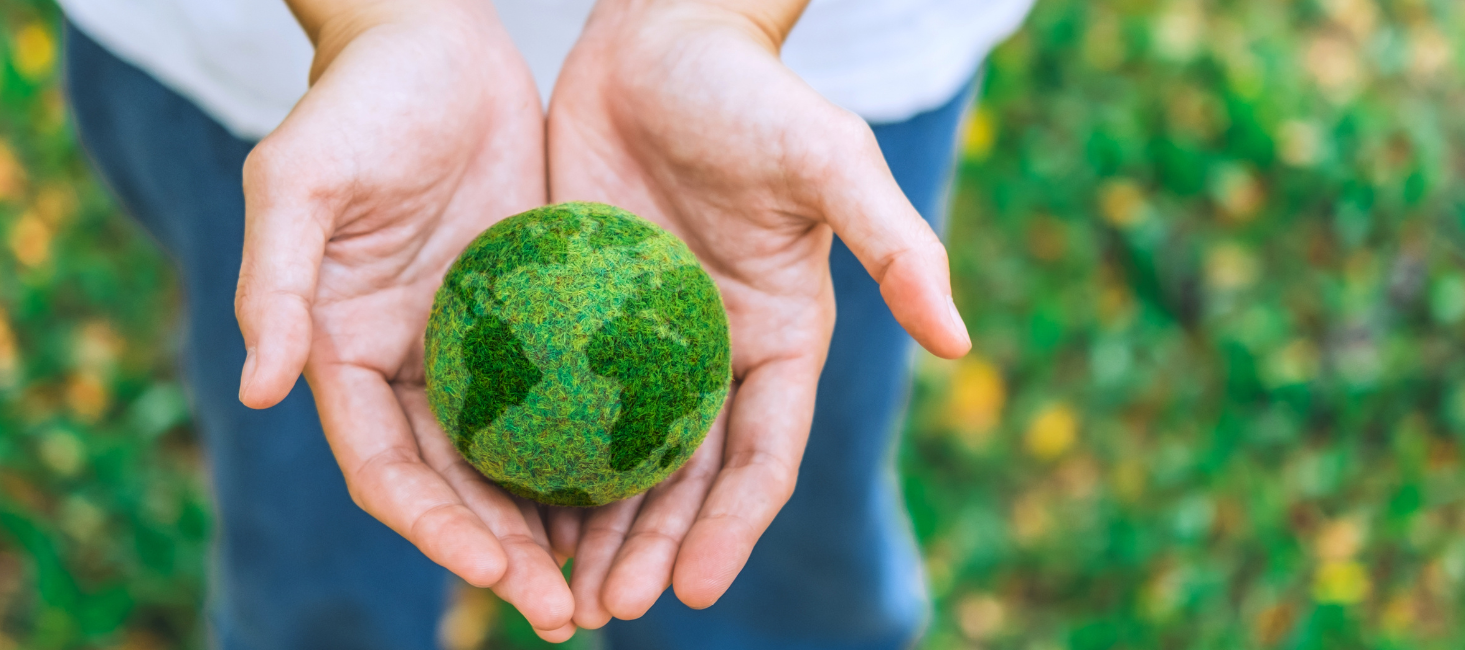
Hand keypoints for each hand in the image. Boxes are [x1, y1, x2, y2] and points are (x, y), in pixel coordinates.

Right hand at [234, 0, 574, 640]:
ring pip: (517, 461)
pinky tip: (646, 494)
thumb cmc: (357, 103)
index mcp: (345, 355)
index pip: (390, 471)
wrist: (431, 40)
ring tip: (612, 588)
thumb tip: (261, 388)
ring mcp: (477, 348)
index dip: (437, 530)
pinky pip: (569, 400)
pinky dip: (595, 453)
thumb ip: (276, 282)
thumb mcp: (301, 181)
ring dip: (556, 527)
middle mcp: (413, 367)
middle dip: (507, 557)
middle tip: (570, 616)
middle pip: (458, 489)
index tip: (498, 576)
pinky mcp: (536, 317)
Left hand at [542, 0, 972, 626]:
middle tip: (607, 611)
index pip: (763, 455)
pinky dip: (540, 462)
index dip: (732, 527)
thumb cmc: (752, 94)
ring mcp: (643, 344)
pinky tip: (505, 509)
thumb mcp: (829, 162)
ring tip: (560, 595)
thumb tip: (960, 342)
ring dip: (598, 530)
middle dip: (655, 550)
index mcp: (781, 339)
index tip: (689, 587)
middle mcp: (715, 356)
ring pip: (621, 460)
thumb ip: (895, 246)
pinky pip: (557, 404)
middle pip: (689, 481)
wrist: (660, 34)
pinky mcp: (578, 318)